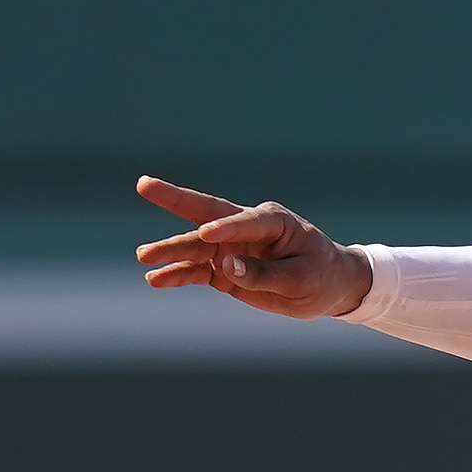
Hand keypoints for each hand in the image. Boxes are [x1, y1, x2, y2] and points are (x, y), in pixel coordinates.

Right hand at [134, 177, 372, 319]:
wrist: (328, 287)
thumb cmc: (320, 275)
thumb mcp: (301, 279)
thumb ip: (265, 273)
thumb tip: (226, 266)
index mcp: (272, 221)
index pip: (244, 221)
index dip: (225, 228)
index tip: (206, 235)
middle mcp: (246, 227)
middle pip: (205, 213)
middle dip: (175, 200)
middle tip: (144, 185)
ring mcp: (232, 247)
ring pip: (195, 246)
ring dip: (170, 250)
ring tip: (144, 256)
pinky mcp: (224, 268)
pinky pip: (196, 270)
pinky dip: (177, 274)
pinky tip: (156, 279)